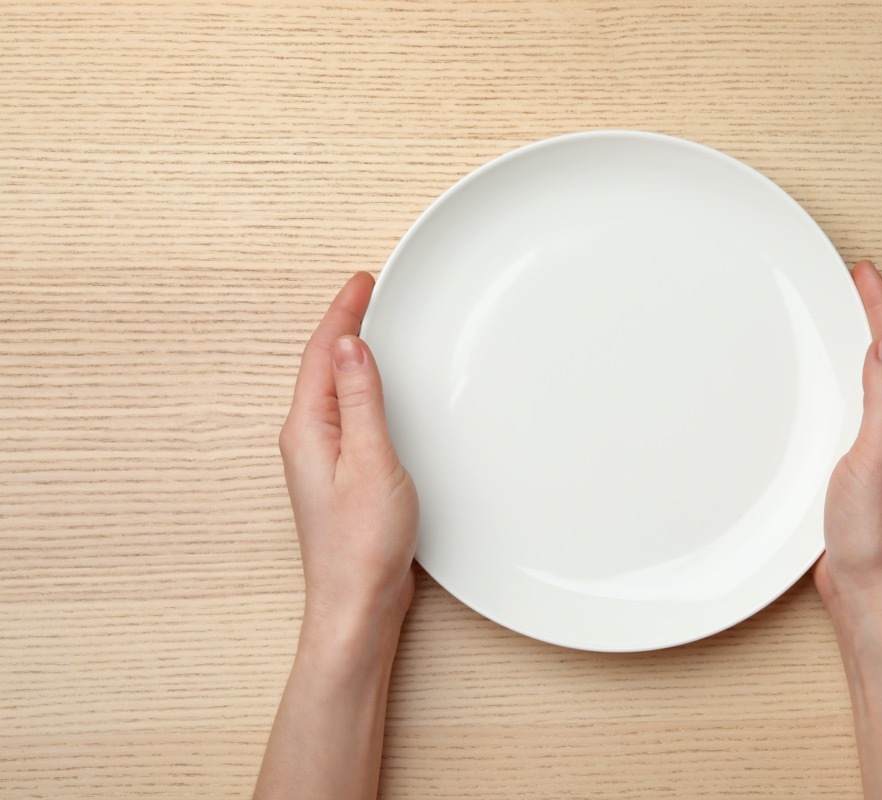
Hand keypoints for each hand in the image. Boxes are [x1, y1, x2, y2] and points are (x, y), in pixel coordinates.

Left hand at [256, 272, 417, 799]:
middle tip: (369, 293)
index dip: (341, 313)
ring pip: (335, 390)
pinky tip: (380, 391)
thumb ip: (360, 401)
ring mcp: (323, 460)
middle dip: (344, 325)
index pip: (321, 354)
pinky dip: (363, 389)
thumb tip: (347, 346)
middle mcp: (308, 441)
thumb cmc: (362, 545)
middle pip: (321, 366)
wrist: (358, 603)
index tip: (362, 281)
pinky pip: (349, 414)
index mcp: (308, 430)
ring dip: (352, 355)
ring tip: (373, 327)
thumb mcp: (369, 461)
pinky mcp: (343, 476)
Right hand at [813, 262, 881, 799]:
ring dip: (868, 345)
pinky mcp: (872, 469)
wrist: (871, 596)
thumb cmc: (877, 539)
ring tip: (849, 316)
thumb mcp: (878, 459)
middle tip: (857, 282)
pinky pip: (867, 407)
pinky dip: (853, 382)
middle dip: (879, 316)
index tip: (863, 273)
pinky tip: (838, 383)